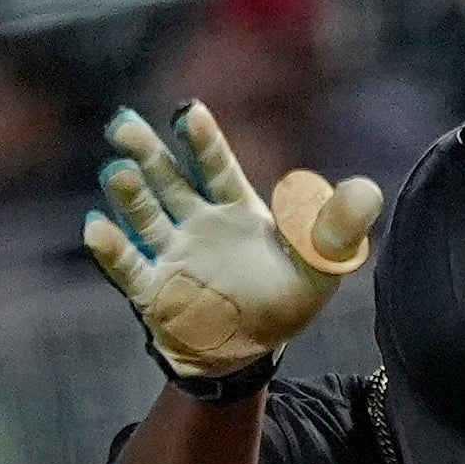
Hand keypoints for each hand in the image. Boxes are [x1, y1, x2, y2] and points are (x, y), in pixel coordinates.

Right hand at [83, 103, 381, 382]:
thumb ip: (338, 228)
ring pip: (145, 216)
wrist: (251, 352)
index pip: (216, 168)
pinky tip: (96, 228)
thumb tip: (368, 190)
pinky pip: (129, 269)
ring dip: (129, 194)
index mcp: (234, 210)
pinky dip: (112, 250)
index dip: (203, 142)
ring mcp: (170, 254)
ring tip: (117, 171)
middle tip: (124, 125)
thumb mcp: (321, 266)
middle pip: (169, 181)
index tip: (189, 112)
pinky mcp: (154, 291)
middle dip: (147, 153)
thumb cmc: (283, 299)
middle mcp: (195, 224)